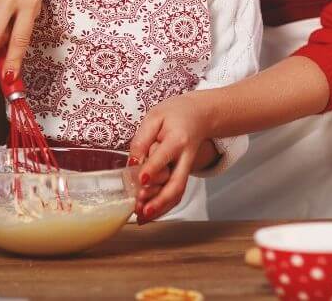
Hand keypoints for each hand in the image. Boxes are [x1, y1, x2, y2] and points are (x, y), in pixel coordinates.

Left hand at [128, 93, 215, 222]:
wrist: (200, 116)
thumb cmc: (175, 114)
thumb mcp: (155, 116)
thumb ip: (143, 139)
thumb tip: (132, 162)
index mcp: (177, 140)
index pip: (164, 157)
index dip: (153, 168)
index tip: (141, 179)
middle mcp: (185, 158)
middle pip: (176, 183)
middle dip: (160, 200)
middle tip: (143, 210)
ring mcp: (186, 168)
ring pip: (177, 193)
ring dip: (161, 208)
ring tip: (142, 217)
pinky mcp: (183, 174)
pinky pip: (176, 193)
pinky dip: (164, 206)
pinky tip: (148, 214)